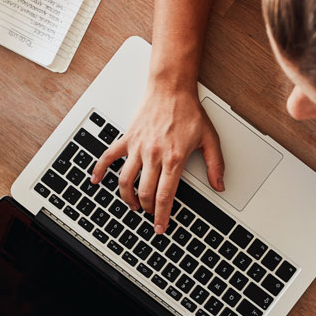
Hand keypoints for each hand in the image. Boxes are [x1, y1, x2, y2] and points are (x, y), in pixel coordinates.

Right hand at [90, 87, 224, 233]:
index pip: (165, 195)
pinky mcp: (127, 138)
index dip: (162, 215)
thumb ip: (215, 165)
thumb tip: (219, 185)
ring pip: (126, 180)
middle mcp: (153, 155)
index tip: (160, 227)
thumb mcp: (209, 139)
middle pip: (145, 192)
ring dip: (127, 197)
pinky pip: (108, 156)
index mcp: (174, 158)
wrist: (171, 88)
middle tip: (150, 214)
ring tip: (133, 204)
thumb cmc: (188, 111)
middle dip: (148, 209)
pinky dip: (100, 170)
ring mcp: (137, 147)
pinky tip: (96, 181)